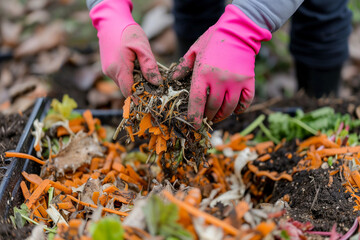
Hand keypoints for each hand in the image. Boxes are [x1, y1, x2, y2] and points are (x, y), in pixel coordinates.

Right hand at [90, 0, 161, 97]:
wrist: (110, 21)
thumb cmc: (127, 32)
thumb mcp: (142, 47)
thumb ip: (149, 66)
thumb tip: (157, 83)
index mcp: (119, 68)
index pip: (129, 91)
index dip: (140, 97)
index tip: (151, 98)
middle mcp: (111, 72)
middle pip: (127, 88)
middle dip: (139, 88)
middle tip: (152, 83)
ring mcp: (107, 71)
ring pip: (123, 83)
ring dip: (134, 81)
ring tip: (143, 70)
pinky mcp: (107, 68)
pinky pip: (119, 77)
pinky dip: (128, 76)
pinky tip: (135, 66)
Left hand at [171, 5, 271, 128]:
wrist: (238, 30)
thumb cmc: (213, 39)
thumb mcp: (195, 50)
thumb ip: (184, 65)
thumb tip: (174, 78)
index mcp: (203, 73)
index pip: (197, 101)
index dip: (194, 117)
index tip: (194, 125)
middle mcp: (219, 80)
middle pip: (213, 107)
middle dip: (208, 116)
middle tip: (206, 118)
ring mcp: (235, 81)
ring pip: (229, 108)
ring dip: (222, 115)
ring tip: (218, 116)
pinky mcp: (248, 81)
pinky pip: (245, 102)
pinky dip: (239, 109)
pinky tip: (234, 110)